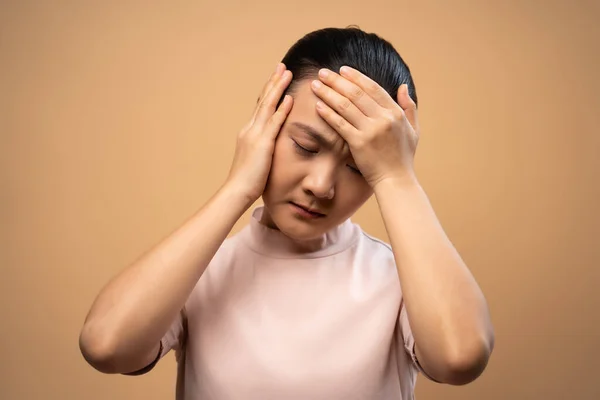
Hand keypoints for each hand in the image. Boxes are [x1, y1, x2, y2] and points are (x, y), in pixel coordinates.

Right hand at [226, 63, 292, 202]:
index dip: (269, 92)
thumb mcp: (256, 159)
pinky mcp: (262, 144)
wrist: (236, 191)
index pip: (261, 107)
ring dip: (278, 88)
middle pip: (263, 100)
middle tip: (282, 66)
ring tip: (287, 73)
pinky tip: (289, 99)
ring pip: (268, 106)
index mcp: (249, 132)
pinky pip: (274, 123)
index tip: (277, 78)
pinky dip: (282, 109)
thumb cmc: (247, 181)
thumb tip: (270, 145)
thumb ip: (262, 148)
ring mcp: (255, 135)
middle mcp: (250, 129)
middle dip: (273, 82)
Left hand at [310, 66, 419, 187]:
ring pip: (345, 105)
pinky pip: (340, 124)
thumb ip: (409, 107)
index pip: (373, 88)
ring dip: (328, 93)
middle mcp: (384, 118)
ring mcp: (371, 130)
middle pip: (356, 93)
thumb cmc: (403, 157)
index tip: (342, 70)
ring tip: (315, 85)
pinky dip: (328, 113)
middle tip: (322, 72)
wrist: (396, 180)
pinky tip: (318, 105)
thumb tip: (402, 86)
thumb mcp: (413, 130)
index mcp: (395, 113)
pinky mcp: (358, 143)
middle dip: (337, 81)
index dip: (356, 77)